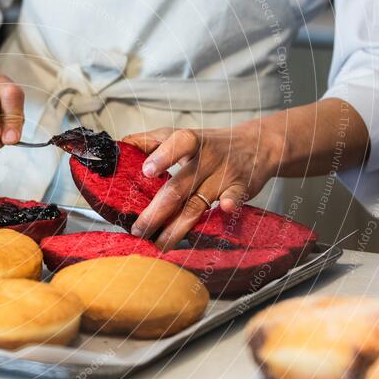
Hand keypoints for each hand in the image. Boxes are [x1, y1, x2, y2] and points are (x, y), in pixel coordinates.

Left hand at [122, 120, 283, 250]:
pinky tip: (223, 211)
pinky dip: (230, 204)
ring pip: (197, 204)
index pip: (177, 144)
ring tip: (159, 244)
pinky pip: (235, 198)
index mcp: (191, 141)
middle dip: (156, 212)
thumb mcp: (182, 135)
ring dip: (177, 228)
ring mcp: (225, 174)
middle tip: (139, 230)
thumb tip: (121, 145)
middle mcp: (207, 157)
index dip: (162, 157)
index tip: (146, 171)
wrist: (258, 144)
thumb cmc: (210, 144)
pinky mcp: (242, 188)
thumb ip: (150, 141)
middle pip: (179, 186)